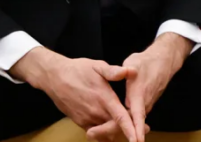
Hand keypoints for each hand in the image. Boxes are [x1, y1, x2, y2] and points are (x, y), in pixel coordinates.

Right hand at [9, 47, 137, 140]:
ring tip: (130, 128)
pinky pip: (95, 133)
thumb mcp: (97, 66)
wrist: (54, 77)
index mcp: (103, 98)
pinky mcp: (80, 122)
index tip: (138, 139)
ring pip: (106, 133)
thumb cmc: (78, 70)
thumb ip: (114, 71)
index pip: (120, 118)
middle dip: (129, 130)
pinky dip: (105, 133)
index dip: (131, 129)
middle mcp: (96, 112)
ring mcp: (87, 119)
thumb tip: (131, 71)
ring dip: (117, 132)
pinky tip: (112, 128)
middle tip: (146, 129)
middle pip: (115, 128)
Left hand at [94, 33, 192, 141]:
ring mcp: (144, 106)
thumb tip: (128, 72)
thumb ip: (128, 70)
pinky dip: (122, 124)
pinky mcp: (143, 106)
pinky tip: (109, 127)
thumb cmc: (146, 63)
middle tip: (92, 133)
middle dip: (112, 131)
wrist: (162, 62)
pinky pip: (133, 118)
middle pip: (130, 123)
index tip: (135, 141)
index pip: (137, 115)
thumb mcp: (135, 62)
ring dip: (115, 129)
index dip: (135, 129)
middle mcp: (143, 104)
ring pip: (131, 122)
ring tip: (95, 132)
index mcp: (140, 94)